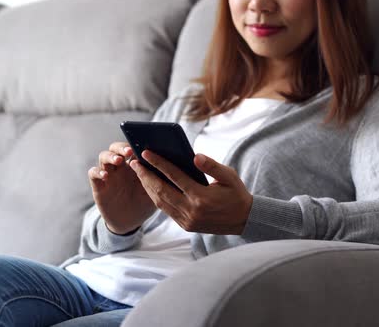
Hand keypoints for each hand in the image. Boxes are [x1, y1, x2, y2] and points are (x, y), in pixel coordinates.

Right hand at [88, 142, 156, 234]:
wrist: (129, 222)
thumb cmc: (143, 203)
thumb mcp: (155, 191)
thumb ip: (160, 178)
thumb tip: (175, 165)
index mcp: (134, 164)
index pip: (132, 147)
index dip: (136, 143)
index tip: (143, 144)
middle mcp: (120, 166)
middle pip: (116, 148)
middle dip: (122, 147)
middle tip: (130, 151)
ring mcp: (108, 174)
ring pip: (103, 156)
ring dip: (110, 156)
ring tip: (119, 161)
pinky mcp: (99, 185)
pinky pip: (93, 173)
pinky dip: (97, 172)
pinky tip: (105, 175)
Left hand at [129, 150, 252, 234]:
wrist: (245, 220)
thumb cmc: (236, 194)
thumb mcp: (229, 176)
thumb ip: (212, 166)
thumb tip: (194, 156)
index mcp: (202, 197)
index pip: (175, 177)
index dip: (158, 164)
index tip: (145, 153)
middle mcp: (192, 210)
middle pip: (161, 191)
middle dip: (145, 176)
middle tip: (134, 163)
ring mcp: (187, 220)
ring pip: (160, 202)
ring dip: (147, 187)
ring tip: (139, 172)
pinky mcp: (186, 225)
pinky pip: (166, 210)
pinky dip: (156, 197)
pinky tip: (150, 186)